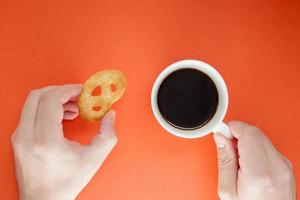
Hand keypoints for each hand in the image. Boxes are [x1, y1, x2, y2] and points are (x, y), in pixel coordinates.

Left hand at [12, 84, 116, 199]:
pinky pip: (30, 112)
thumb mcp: (94, 159)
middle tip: (77, 97)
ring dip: (53, 99)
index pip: (51, 99)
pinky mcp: (18, 139)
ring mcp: (20, 137)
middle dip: (61, 91)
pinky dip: (45, 108)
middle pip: (38, 95)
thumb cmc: (66, 182)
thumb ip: (108, 134)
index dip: (68, 90)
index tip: (81, 91)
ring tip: (72, 108)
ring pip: (32, 102)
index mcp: (46, 140)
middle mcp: (27, 136)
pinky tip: (61, 116)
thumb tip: (110, 115)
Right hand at [213, 121, 295, 199]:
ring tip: (237, 159)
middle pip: (255, 132)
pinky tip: (247, 162)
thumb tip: (220, 137)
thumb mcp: (228, 190)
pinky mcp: (286, 167)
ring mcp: (284, 166)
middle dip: (237, 134)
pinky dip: (255, 149)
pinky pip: (268, 147)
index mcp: (259, 172)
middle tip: (226, 146)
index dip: (232, 127)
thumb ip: (224, 160)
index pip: (248, 133)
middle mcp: (276, 166)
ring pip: (261, 138)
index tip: (221, 131)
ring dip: (246, 141)